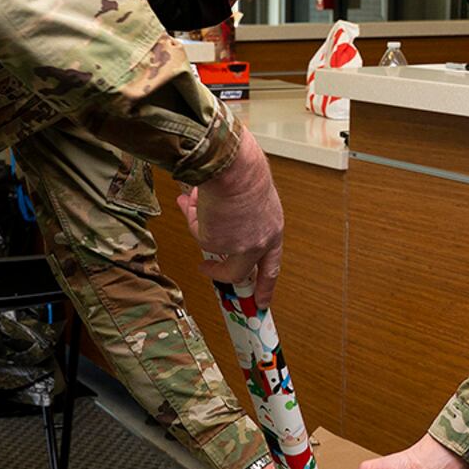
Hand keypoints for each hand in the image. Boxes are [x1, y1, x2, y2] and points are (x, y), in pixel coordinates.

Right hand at [179, 131, 283, 304]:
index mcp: (274, 229)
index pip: (272, 266)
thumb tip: (216, 219)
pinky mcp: (216, 242)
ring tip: (195, 201)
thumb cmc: (245, 171)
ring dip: (200, 224)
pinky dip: (195, 215)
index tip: (263, 301)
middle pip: (239, 271)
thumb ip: (238, 215)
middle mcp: (260, 243)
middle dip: (220, 274)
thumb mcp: (253, 197)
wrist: (234, 167)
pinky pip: (199, 233)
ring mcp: (238, 246)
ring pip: (212, 246)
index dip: (266, 285)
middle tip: (207, 271)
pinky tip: (198, 195)